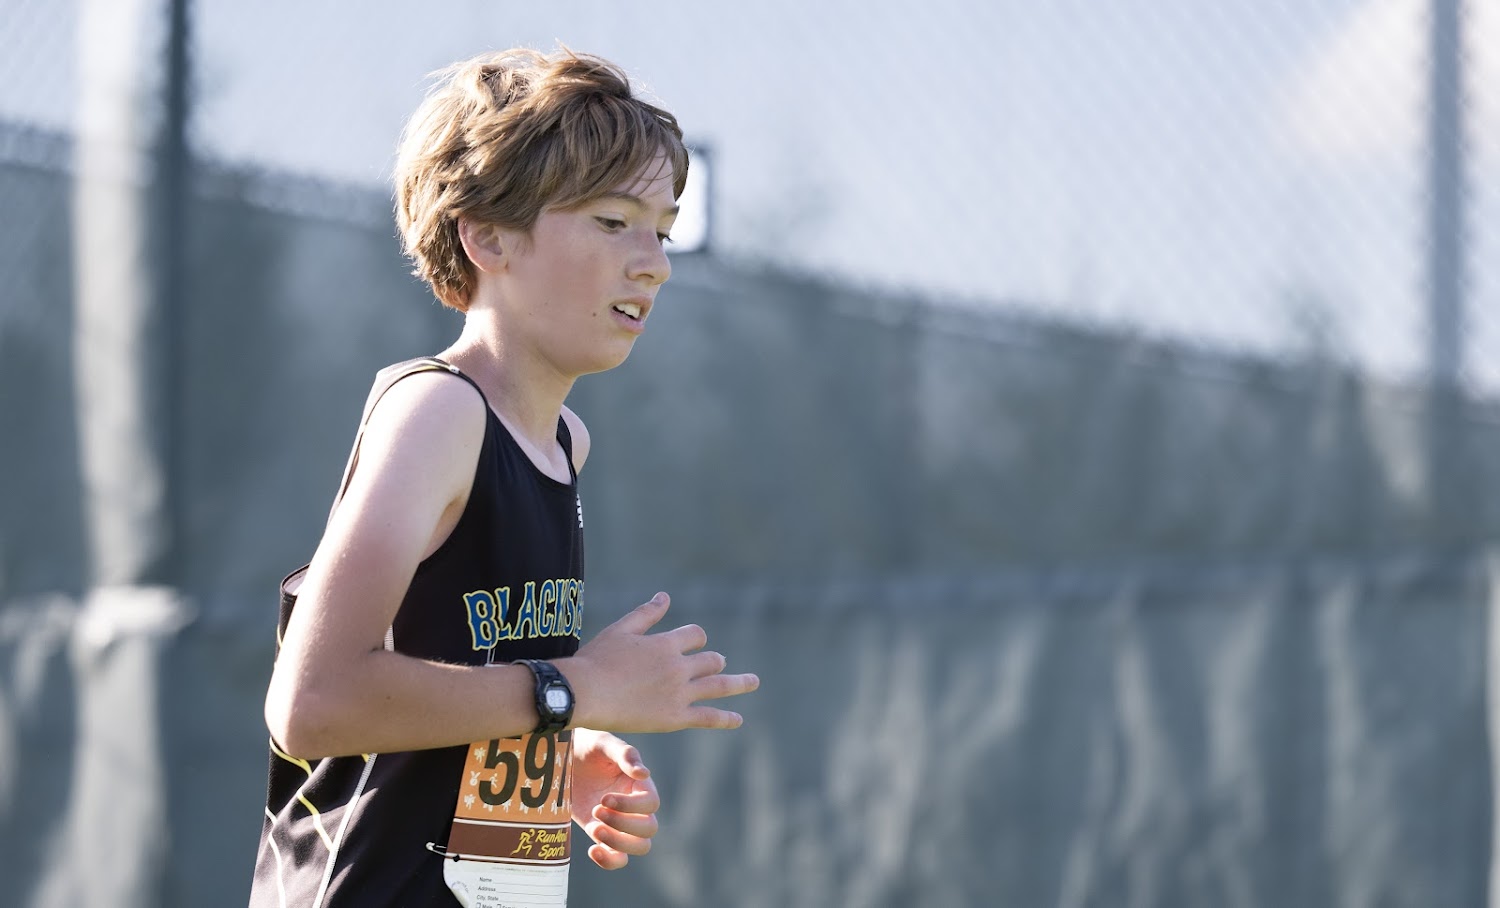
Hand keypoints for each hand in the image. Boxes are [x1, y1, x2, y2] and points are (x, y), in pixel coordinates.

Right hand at [561, 592, 758, 732]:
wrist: (585, 692)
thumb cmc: (597, 659)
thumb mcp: (622, 629)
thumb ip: (647, 614)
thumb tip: (665, 596)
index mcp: (666, 643)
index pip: (696, 635)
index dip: (695, 638)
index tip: (692, 643)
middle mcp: (678, 666)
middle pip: (710, 660)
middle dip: (714, 661)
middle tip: (718, 664)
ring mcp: (679, 693)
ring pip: (718, 685)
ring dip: (739, 682)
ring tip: (753, 681)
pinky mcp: (675, 718)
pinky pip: (708, 717)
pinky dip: (726, 718)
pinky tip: (738, 719)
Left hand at [569, 729, 659, 869]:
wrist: (562, 758)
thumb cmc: (587, 746)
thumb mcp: (603, 742)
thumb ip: (624, 754)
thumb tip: (644, 774)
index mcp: (639, 783)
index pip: (651, 804)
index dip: (630, 807)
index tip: (604, 798)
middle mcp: (634, 805)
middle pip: (649, 829)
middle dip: (624, 825)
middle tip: (596, 810)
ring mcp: (619, 822)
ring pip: (639, 847)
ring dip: (619, 843)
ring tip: (594, 828)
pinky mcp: (602, 833)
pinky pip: (617, 857)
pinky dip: (610, 861)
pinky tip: (592, 849)